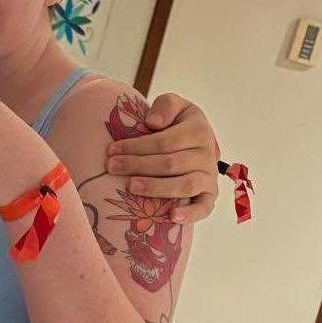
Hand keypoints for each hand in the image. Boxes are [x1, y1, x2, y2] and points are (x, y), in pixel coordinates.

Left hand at [105, 92, 219, 224]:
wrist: (195, 141)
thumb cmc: (176, 123)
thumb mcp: (174, 105)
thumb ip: (166, 106)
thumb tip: (153, 122)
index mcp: (198, 131)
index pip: (164, 142)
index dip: (136, 146)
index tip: (112, 150)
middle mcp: (207, 155)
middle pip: (170, 164)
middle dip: (137, 165)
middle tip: (112, 167)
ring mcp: (209, 177)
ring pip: (184, 185)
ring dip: (156, 188)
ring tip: (131, 187)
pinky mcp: (209, 195)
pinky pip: (204, 208)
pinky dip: (191, 214)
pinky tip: (172, 217)